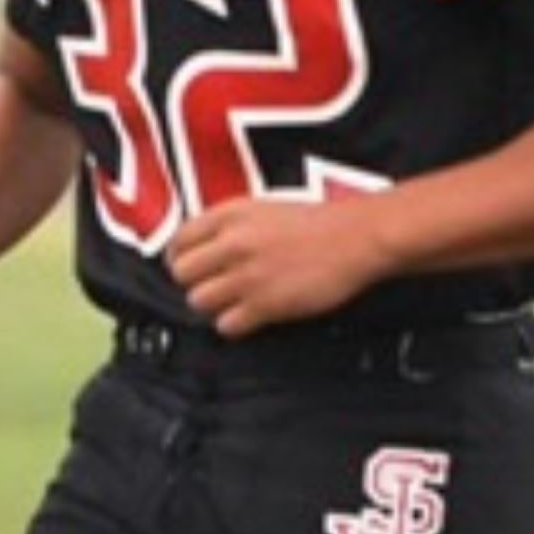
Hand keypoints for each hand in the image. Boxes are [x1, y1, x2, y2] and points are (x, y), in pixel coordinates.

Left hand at [166, 197, 383, 338]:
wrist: (353, 237)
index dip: (180, 257)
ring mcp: (247, 275)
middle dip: (193, 282)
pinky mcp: (265, 305)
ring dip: (212, 306)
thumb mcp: (262, 207)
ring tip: (231, 302)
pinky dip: (233, 325)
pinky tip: (248, 316)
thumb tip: (203, 246)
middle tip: (210, 287)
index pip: (179, 239)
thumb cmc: (314, 221)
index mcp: (230, 214)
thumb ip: (229, 224)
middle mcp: (233, 243)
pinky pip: (226, 325)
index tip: (187, 267)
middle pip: (182, 273)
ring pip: (198, 301)